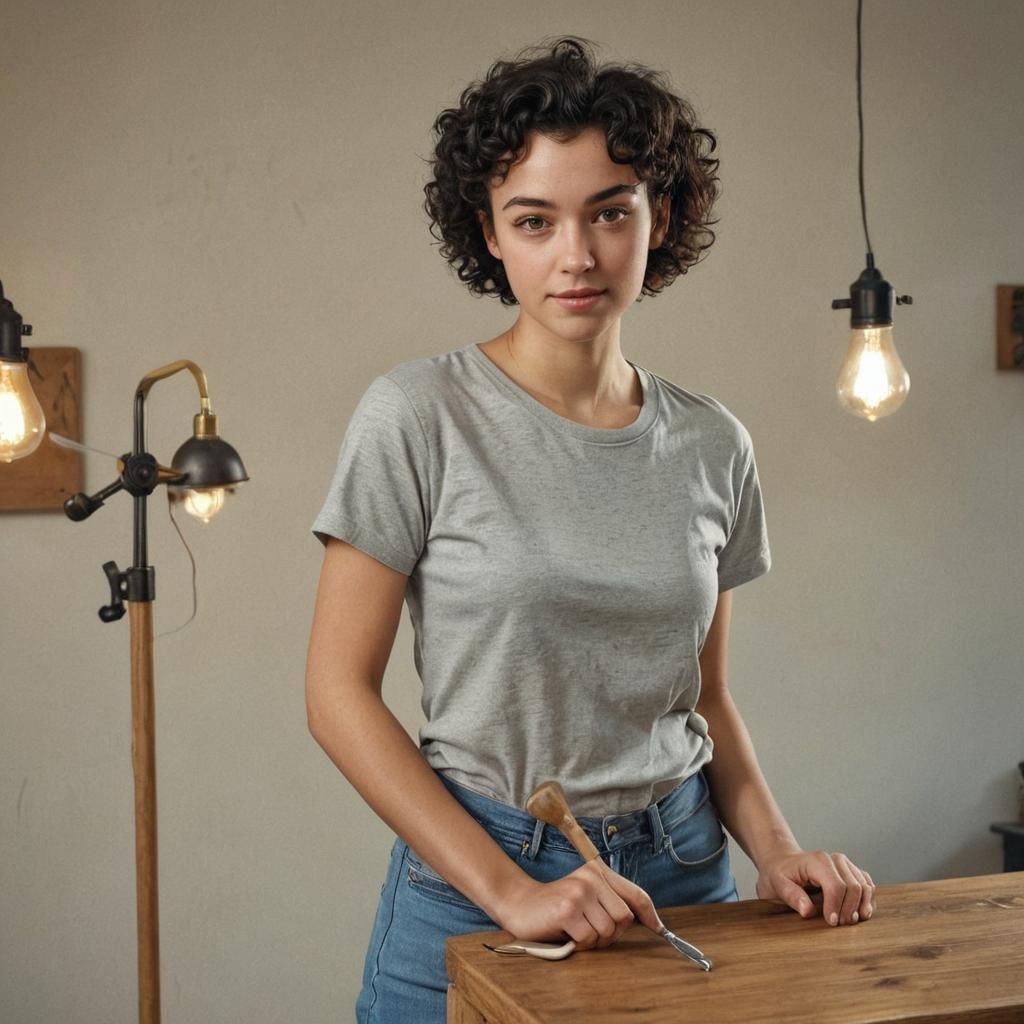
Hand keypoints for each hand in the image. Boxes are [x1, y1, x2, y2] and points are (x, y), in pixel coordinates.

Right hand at [494, 859, 664, 950]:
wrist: (519, 903)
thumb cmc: (555, 905)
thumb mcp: (585, 895)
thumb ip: (609, 901)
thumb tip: (642, 921)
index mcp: (598, 872)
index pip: (634, 894)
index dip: (650, 914)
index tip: (659, 929)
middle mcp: (591, 878)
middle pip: (624, 919)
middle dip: (611, 933)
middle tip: (591, 931)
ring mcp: (579, 893)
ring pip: (607, 931)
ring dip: (594, 941)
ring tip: (576, 931)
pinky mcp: (567, 909)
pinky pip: (588, 939)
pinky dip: (580, 944)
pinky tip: (566, 934)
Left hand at [756, 849, 874, 925]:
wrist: (781, 862)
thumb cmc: (778, 874)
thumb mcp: (777, 884)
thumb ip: (791, 896)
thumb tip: (807, 911)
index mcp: (817, 861)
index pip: (836, 886)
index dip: (836, 907)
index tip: (831, 923)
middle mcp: (835, 859)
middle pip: (854, 887)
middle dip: (849, 910)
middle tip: (839, 926)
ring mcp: (845, 864)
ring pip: (865, 886)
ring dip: (862, 906)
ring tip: (850, 921)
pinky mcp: (851, 871)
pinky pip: (868, 885)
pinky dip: (868, 900)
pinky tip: (860, 913)